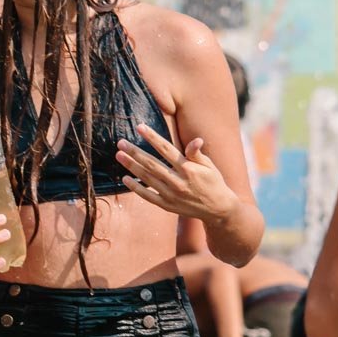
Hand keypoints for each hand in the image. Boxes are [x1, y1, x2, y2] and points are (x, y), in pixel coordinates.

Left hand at [116, 124, 238, 223]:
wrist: (218, 209)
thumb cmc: (213, 182)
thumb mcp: (209, 166)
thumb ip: (197, 154)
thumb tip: (196, 140)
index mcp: (189, 169)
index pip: (166, 149)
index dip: (152, 137)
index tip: (139, 127)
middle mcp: (178, 182)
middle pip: (152, 163)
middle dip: (135, 152)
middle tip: (121, 142)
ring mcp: (171, 195)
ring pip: (147, 178)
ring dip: (131, 166)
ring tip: (119, 155)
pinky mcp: (167, 205)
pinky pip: (148, 196)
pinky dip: (136, 188)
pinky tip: (125, 179)